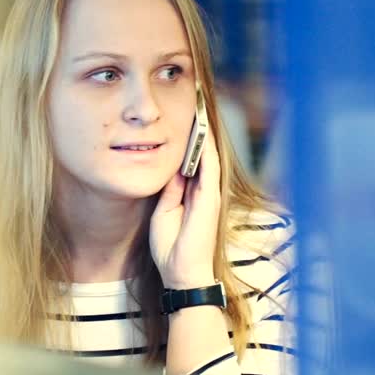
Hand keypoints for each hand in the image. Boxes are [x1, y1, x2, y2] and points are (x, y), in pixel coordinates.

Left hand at [149, 123, 220, 289]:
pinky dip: (205, 147)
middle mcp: (204, 190)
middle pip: (202, 153)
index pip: (191, 160)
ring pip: (208, 155)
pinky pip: (209, 166)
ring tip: (198, 108)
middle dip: (198, 129)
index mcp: (191, 194)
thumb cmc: (171, 247)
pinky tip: (201, 130)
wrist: (181, 273)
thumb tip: (173, 168)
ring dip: (204, 132)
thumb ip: (171, 189)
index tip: (181, 117)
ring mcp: (209, 193)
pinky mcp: (210, 197)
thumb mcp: (164, 211)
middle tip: (193, 102)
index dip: (187, 140)